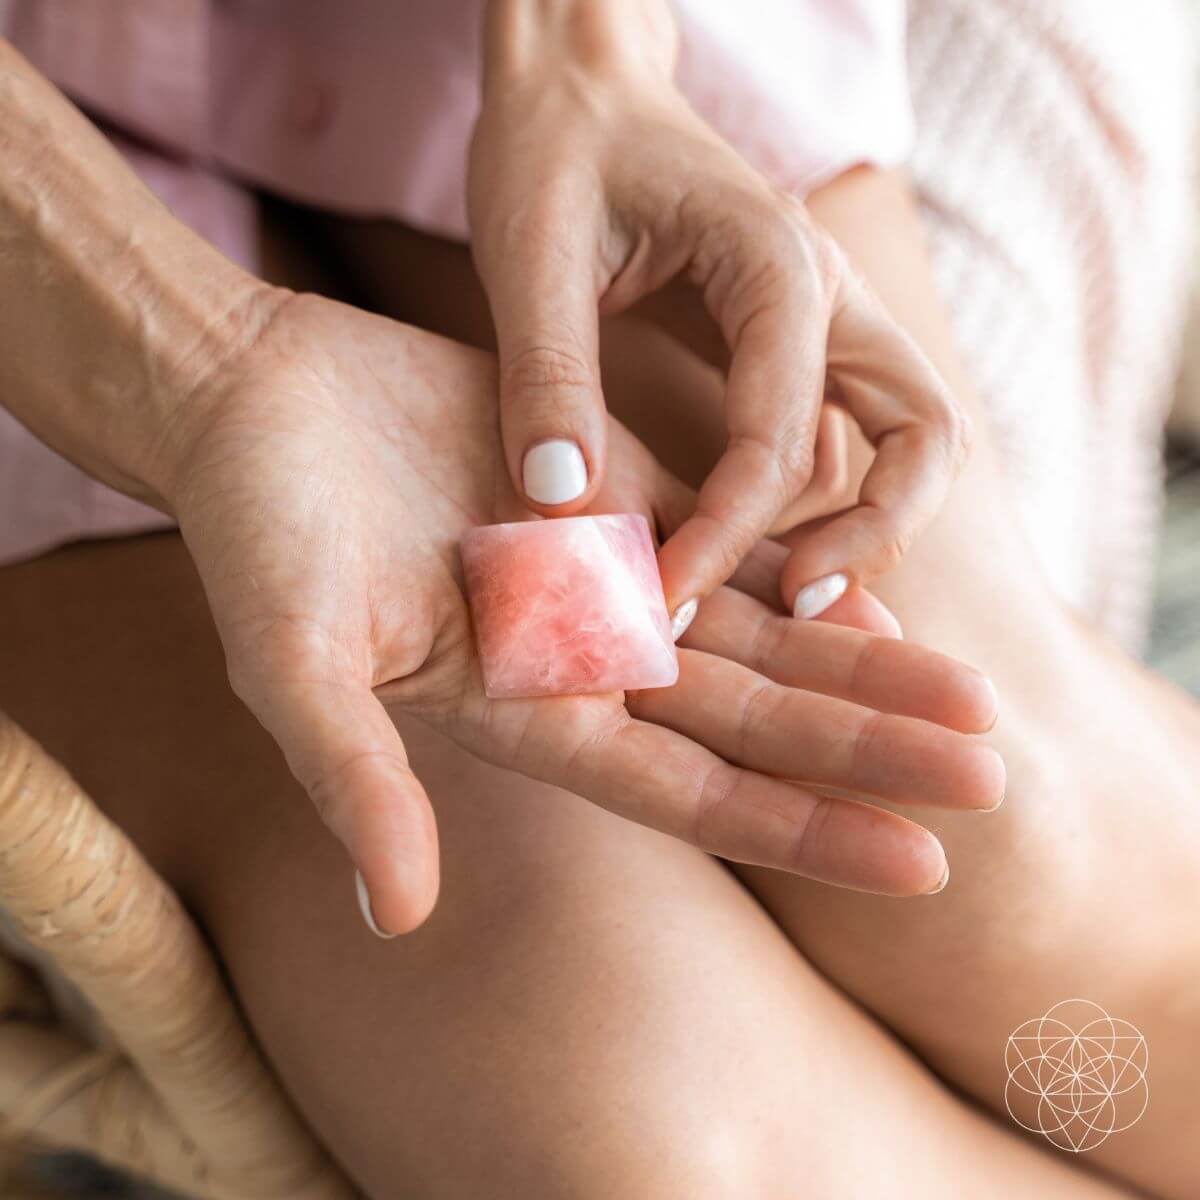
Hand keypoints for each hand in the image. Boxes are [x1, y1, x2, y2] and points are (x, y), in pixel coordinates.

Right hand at [167, 292, 999, 934]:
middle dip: (868, 751)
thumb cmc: (258, 532)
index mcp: (526, 714)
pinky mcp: (613, 496)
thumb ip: (354, 777)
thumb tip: (398, 915)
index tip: (919, 863)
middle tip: (992, 775)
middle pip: (753, 722)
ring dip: (861, 665)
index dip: (802, 830)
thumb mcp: (294, 660)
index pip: (692, 793)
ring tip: (973, 695)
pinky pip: (730, 537)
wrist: (256, 400)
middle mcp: (579, 661)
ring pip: (760, 635)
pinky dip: (804, 565)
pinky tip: (881, 586)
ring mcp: (603, 578)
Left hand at [468, 0, 968, 621]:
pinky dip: (814, 504)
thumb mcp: (530, 252)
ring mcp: (822, 326)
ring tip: (773, 596)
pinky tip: (740, 543)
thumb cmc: (555, 149)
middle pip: (924, 435)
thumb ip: (548, 376)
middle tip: (793, 609)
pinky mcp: (793, 352)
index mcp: (775, 265)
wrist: (579, 88)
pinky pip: (840, 441)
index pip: (782, 436)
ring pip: (901, 444)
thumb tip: (565, 508)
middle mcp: (826, 298)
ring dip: (860, 528)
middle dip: (876, 535)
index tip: (662, 599)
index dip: (727, 535)